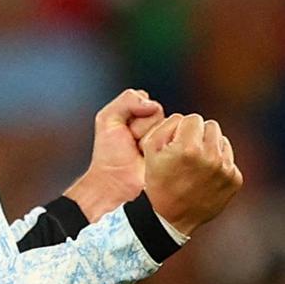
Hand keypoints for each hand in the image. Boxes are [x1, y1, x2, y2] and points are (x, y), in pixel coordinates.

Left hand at [64, 89, 164, 220]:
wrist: (115, 183)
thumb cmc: (109, 156)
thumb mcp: (107, 118)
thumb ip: (127, 99)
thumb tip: (151, 102)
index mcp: (143, 118)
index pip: (149, 103)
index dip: (134, 117)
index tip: (124, 132)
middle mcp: (158, 128)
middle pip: (159, 113)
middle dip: (140, 128)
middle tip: (132, 144)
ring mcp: (168, 142)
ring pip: (167, 127)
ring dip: (149, 141)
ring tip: (140, 153)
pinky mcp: (176, 155)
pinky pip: (175, 141)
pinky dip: (160, 149)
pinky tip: (149, 159)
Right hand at [140, 114, 242, 234]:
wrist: (170, 218)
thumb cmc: (158, 181)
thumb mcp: (150, 149)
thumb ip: (167, 125)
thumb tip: (185, 119)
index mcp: (189, 147)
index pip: (194, 118)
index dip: (183, 129)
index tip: (177, 143)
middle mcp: (211, 157)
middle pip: (211, 126)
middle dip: (199, 135)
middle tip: (188, 152)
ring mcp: (226, 170)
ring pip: (222, 141)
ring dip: (211, 148)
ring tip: (197, 165)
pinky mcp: (235, 180)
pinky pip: (229, 159)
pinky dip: (219, 164)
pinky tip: (206, 176)